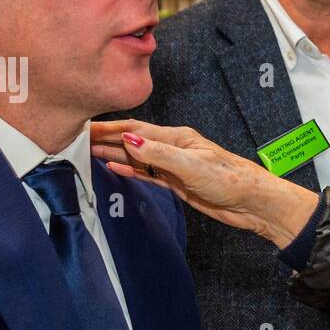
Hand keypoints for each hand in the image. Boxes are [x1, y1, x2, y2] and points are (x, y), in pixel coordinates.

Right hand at [89, 119, 317, 248]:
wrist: (253, 203)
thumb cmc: (231, 180)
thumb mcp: (191, 165)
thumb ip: (158, 153)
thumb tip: (129, 139)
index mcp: (177, 138)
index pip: (135, 129)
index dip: (108, 128)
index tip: (84, 126)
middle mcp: (174, 148)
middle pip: (132, 140)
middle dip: (105, 139)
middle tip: (77, 139)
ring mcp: (175, 165)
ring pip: (138, 157)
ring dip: (114, 154)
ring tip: (88, 152)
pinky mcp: (178, 183)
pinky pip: (148, 174)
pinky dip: (131, 171)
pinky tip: (115, 169)